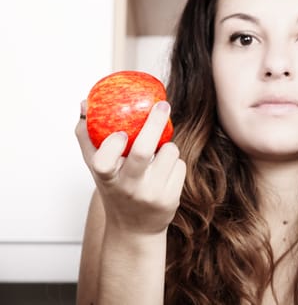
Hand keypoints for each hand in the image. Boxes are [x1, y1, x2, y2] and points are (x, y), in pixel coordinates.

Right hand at [75, 100, 185, 235]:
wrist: (134, 228)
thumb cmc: (115, 189)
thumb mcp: (97, 168)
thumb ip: (88, 136)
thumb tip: (83, 103)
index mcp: (107, 179)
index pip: (104, 162)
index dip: (112, 145)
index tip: (121, 132)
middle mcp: (128, 188)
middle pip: (142, 151)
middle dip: (155, 123)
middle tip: (162, 105)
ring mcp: (151, 195)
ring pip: (169, 152)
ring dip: (167, 146)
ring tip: (158, 155)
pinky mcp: (171, 199)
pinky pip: (180, 166)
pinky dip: (175, 163)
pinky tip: (165, 172)